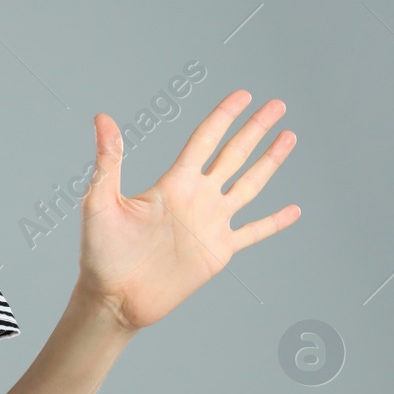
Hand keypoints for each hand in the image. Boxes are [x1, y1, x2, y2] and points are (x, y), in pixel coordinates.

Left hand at [74, 89, 300, 332]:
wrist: (114, 298)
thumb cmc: (101, 252)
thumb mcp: (101, 201)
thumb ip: (108, 160)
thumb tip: (101, 117)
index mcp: (173, 184)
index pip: (205, 140)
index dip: (225, 116)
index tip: (244, 95)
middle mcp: (196, 198)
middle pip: (234, 154)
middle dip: (256, 129)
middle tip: (277, 104)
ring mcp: (211, 224)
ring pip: (249, 185)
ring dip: (270, 162)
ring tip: (289, 138)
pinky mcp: (219, 251)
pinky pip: (253, 232)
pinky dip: (274, 222)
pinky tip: (293, 210)